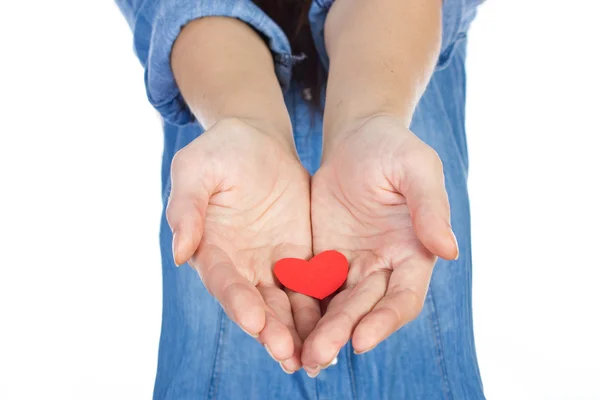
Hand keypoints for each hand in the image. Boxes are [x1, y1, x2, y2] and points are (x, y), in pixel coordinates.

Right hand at [166, 118, 319, 372]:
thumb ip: (187, 208)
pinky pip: (313, 286)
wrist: (257, 141)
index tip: (255, 321)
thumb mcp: (196, 169)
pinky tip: (339, 328)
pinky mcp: (300, 257)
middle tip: (289, 355)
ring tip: (317, 357)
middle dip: (272, 330)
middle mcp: (240, 265)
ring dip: (299, 331)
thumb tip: (179, 252)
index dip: (238, 302)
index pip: (224, 281)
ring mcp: (271, 263)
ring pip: (286, 304)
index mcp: (211, 249)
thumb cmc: (219, 151)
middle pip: (257, 304)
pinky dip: (323, 309)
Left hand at [302, 114, 457, 371]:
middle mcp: (383, 267)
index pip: (403, 298)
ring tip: (296, 355)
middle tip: (316, 358)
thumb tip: (448, 250)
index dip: (385, 320)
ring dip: (318, 331)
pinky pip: (309, 287)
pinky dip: (298, 308)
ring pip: (334, 306)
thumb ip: (430, 207)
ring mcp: (351, 265)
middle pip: (363, 309)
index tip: (360, 340)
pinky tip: (278, 324)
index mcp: (413, 253)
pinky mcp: (323, 258)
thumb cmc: (393, 149)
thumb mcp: (416, 168)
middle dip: (341, 334)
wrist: (357, 139)